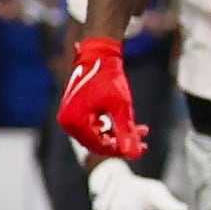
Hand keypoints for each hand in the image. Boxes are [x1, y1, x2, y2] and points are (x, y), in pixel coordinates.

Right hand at [57, 36, 152, 160]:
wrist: (97, 55)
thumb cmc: (108, 78)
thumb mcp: (120, 107)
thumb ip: (126, 132)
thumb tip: (134, 155)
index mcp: (74, 122)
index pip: (99, 146)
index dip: (122, 149)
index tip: (142, 148)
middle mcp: (67, 122)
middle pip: (98, 142)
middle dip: (122, 141)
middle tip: (143, 141)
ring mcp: (69, 117)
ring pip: (98, 134)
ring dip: (119, 133)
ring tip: (141, 130)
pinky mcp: (75, 111)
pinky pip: (94, 125)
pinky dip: (111, 125)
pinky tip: (126, 123)